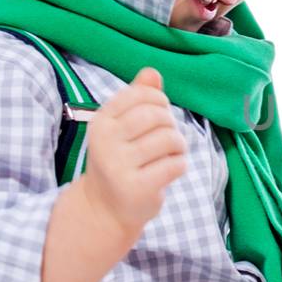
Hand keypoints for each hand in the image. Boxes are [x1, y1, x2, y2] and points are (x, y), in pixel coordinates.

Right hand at [81, 67, 187, 233]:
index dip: (160, 101)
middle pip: (157, 115)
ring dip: (179, 146)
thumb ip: (138, 99)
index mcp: (101, 122)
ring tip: (171, 154)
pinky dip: (179, 165)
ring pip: (169, 139)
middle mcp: (106, 141)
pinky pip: (175, 164)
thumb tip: (152, 72)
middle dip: (171, 124)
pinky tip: (170, 170)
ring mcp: (119, 166)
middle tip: (168, 139)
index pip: (141, 95)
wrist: (104, 209)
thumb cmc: (119, 161)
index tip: (160, 116)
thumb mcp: (121, 128)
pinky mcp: (137, 187)